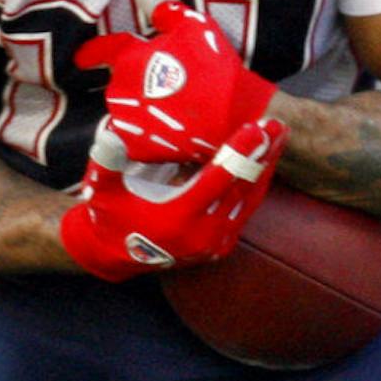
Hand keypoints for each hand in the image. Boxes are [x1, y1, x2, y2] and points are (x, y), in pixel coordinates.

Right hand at [60, 117, 288, 281]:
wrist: (112, 254)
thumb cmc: (109, 213)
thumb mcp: (103, 189)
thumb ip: (107, 161)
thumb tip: (111, 134)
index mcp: (177, 217)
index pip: (217, 179)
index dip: (238, 152)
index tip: (256, 128)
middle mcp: (201, 234)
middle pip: (242, 188)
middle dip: (261, 155)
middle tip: (277, 126)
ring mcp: (213, 243)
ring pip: (248, 201)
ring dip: (264, 168)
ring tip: (277, 139)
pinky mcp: (219, 247)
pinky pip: (244, 212)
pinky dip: (256, 186)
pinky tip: (264, 165)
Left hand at [75, 0, 276, 162]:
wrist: (234, 116)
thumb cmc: (212, 67)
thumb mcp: (193, 27)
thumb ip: (164, 7)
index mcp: (127, 59)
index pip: (100, 51)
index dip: (91, 53)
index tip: (81, 57)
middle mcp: (119, 90)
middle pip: (117, 83)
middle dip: (133, 83)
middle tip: (163, 85)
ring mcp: (126, 122)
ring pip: (124, 111)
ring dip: (137, 109)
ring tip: (168, 109)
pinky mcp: (138, 148)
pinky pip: (131, 140)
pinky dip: (143, 136)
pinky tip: (165, 131)